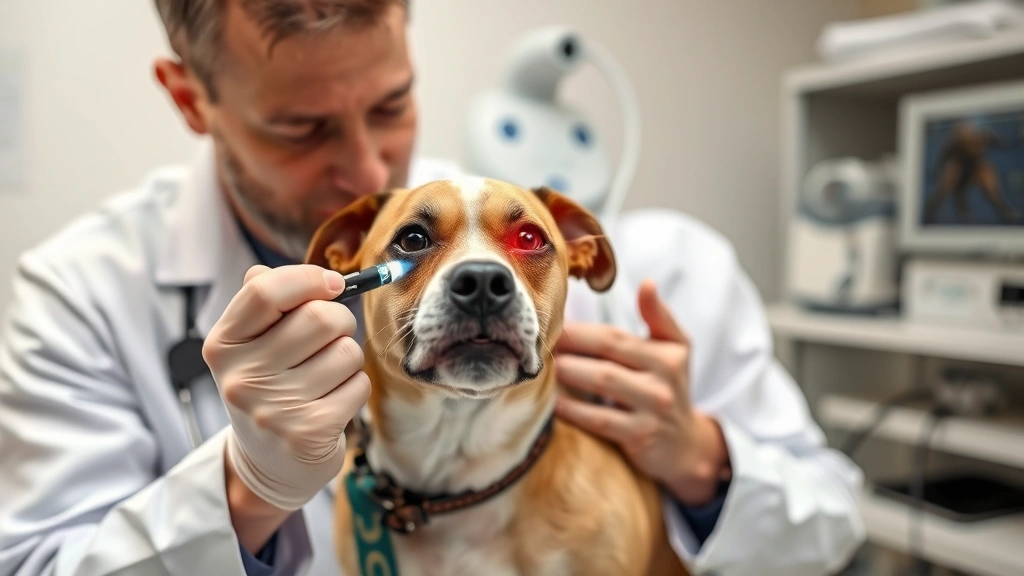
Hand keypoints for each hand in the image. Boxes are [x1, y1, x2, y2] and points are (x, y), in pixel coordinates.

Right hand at [203, 264, 369, 515]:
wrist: (268, 463)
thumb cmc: (270, 387)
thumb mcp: (252, 346)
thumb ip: (261, 304)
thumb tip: (264, 269)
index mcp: (223, 345)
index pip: (265, 291)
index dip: (309, 279)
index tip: (333, 284)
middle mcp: (241, 377)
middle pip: (320, 317)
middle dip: (340, 320)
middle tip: (333, 337)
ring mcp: (273, 409)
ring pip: (346, 351)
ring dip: (348, 358)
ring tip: (327, 376)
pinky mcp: (308, 433)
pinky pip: (358, 385)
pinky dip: (355, 388)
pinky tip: (333, 402)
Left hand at [553, 279, 730, 506]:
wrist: (685, 445)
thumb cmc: (669, 387)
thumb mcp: (676, 350)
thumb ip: (659, 317)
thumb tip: (647, 283)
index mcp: (669, 353)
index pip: (614, 336)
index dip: (578, 331)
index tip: (548, 326)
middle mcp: (664, 378)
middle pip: (606, 354)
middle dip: (567, 347)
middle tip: (534, 346)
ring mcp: (653, 409)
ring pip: (602, 381)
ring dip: (566, 373)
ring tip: (539, 368)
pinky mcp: (641, 436)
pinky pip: (599, 419)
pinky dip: (573, 409)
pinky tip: (552, 402)